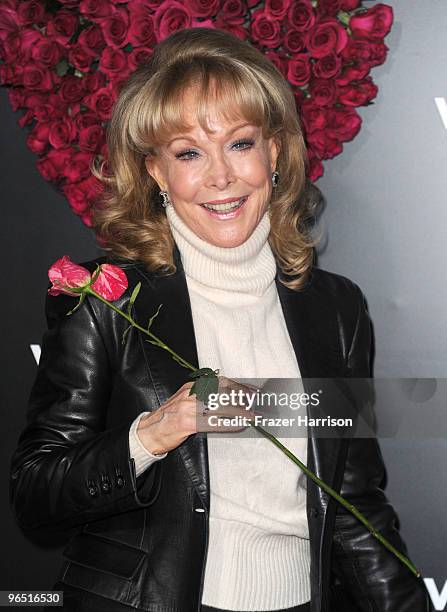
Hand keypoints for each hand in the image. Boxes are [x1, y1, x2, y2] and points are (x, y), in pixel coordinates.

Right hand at [137, 377, 257, 453]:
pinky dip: (230, 424)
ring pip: (221, 407)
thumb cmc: (169, 418)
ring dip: (241, 412)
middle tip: (258, 402)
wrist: (148, 432)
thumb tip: (227, 399)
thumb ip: (202, 397)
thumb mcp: (185, 400)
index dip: (239, 386)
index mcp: (192, 387)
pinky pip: (214, 423)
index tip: (252, 391)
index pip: (220, 382)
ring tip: (254, 415)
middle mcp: (191, 394)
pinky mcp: (188, 423)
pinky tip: (240, 425)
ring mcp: (189, 408)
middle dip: (243, 397)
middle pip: (224, 392)